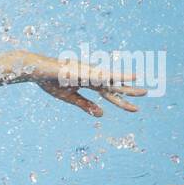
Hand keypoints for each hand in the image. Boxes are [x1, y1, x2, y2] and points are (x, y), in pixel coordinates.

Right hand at [5, 50, 146, 117]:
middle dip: (129, 91)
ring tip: (143, 88)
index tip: (135, 109)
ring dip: (127, 84)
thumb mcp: (69, 98)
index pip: (109, 94)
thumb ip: (86, 105)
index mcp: (89, 83)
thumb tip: (103, 114)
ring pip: (112, 80)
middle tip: (146, 93)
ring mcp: (89, 73)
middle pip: (114, 86)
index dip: (121, 102)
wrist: (37, 70)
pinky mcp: (84, 71)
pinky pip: (103, 74)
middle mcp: (92, 76)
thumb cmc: (50, 82)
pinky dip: (117, 76)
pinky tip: (130, 76)